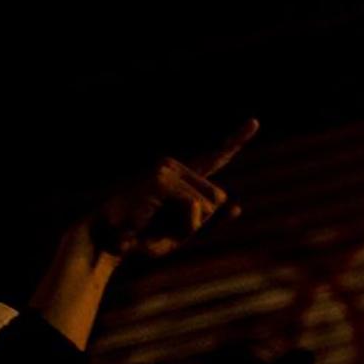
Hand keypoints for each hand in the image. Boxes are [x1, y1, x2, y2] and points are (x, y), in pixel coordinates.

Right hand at [87, 119, 257, 259]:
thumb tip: (238, 206)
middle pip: (219, 197)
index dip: (235, 140)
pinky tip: (154, 220)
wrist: (108, 241)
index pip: (215, 157)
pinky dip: (184, 224)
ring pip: (210, 203)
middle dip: (201, 221)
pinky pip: (195, 207)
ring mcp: (167, 169)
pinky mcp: (161, 180)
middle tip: (166, 226)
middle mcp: (174, 166)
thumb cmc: (143, 239)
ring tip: (158, 223)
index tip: (255, 122)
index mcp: (181, 177)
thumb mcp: (183, 233)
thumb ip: (210, 221)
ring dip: (191, 225)